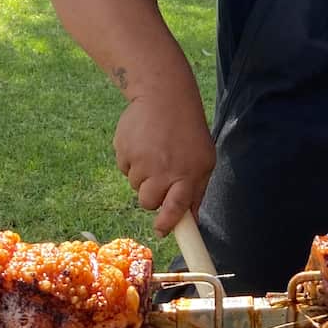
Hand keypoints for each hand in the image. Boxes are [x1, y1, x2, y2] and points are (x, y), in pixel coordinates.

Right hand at [113, 82, 213, 237]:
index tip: (161, 231)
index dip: (166, 224)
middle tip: (160, 177)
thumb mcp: (204, 160)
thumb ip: (197, 191)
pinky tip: (143, 143)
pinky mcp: (123, 150)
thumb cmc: (188, 132)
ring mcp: (141, 160)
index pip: (175, 209)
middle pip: (147, 202)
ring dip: (142, 176)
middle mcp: (163, 170)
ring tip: (154, 152)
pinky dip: (131, 160)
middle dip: (151, 196)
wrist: (164, 95)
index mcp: (187, 175)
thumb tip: (190, 220)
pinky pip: (123, 168)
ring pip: (134, 186)